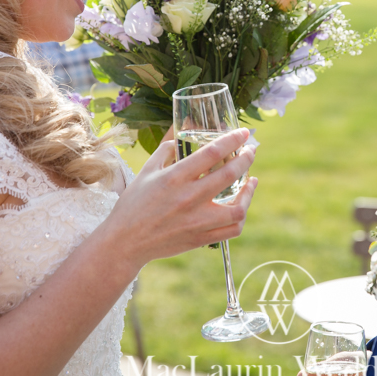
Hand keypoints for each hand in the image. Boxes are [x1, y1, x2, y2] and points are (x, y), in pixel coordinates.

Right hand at [107, 128, 256, 265]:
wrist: (125, 242)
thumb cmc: (133, 205)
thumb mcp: (146, 171)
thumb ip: (165, 151)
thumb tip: (179, 139)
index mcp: (175, 178)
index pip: (212, 152)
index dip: (232, 140)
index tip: (243, 133)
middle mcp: (189, 198)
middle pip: (230, 174)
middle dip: (246, 158)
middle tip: (251, 151)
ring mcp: (197, 221)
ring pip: (238, 208)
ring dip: (249, 192)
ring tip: (251, 180)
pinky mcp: (200, 239)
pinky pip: (232, 229)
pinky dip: (240, 216)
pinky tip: (241, 205)